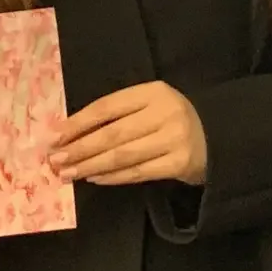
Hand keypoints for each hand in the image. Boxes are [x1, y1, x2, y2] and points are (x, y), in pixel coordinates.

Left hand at [50, 81, 208, 186]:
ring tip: (68, 173)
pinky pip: (138, 173)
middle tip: (55, 160)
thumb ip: (118, 115)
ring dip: (90, 165)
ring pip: (122, 155)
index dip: (78, 122)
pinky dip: (113, 177)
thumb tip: (70, 134)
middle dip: (80, 148)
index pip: (108, 106)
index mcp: (153, 92)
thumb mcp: (150, 106)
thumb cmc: (172, 120)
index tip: (53, 136)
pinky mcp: (179, 163)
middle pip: (113, 133)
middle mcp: (165, 112)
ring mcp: (173, 138)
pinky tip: (95, 178)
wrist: (217, 137)